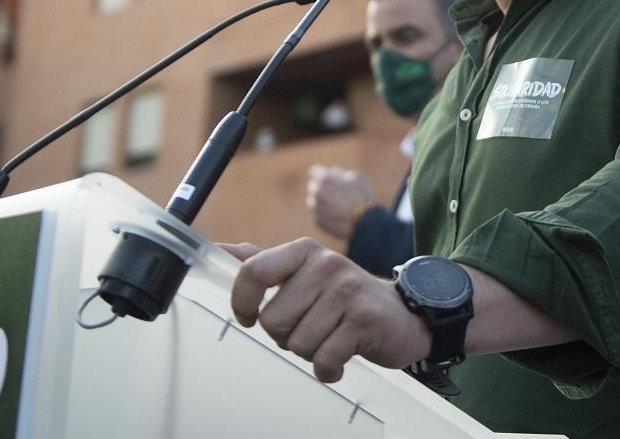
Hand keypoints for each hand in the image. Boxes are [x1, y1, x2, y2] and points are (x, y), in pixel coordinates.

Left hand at [227, 237, 430, 382]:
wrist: (401, 315)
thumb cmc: (343, 298)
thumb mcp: (302, 273)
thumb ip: (260, 262)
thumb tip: (218, 250)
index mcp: (303, 251)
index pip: (253, 272)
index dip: (242, 302)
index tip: (249, 317)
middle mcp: (325, 264)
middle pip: (272, 320)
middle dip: (285, 336)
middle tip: (310, 328)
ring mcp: (346, 290)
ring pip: (297, 343)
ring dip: (309, 353)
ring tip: (329, 338)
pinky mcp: (363, 320)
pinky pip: (323, 359)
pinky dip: (328, 368)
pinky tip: (341, 356)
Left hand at [305, 164, 373, 239]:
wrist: (363, 224)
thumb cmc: (361, 197)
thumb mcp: (356, 179)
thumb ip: (342, 173)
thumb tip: (333, 171)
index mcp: (325, 179)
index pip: (314, 171)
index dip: (321, 173)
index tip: (326, 176)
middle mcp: (316, 192)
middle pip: (313, 186)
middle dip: (322, 188)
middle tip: (335, 192)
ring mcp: (315, 208)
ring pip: (314, 201)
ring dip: (321, 201)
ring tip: (337, 205)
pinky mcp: (317, 221)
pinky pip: (318, 214)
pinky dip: (325, 214)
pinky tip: (337, 215)